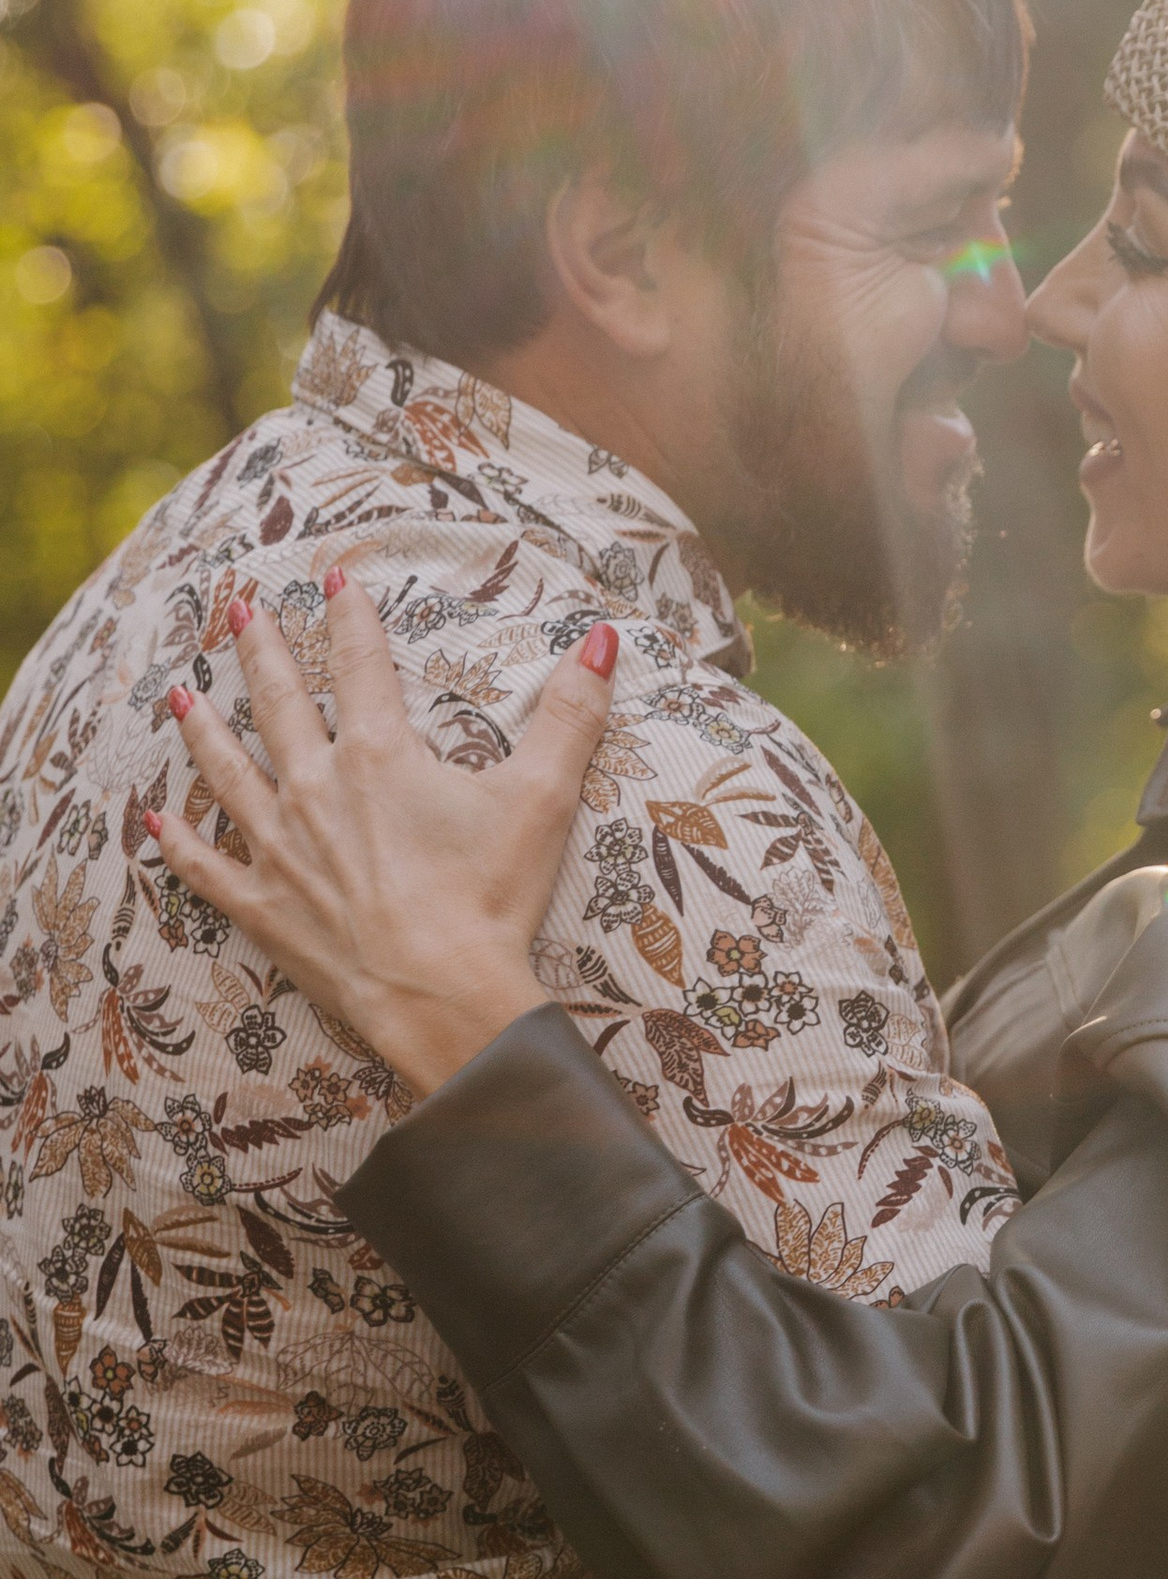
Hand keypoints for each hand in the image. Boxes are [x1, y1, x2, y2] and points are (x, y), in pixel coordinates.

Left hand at [151, 571, 619, 1096]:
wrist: (443, 996)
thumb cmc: (492, 899)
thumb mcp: (542, 799)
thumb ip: (571, 715)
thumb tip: (604, 640)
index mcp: (379, 756)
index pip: (360, 666)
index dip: (350, 619)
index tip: (334, 582)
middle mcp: (315, 789)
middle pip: (278, 705)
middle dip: (259, 652)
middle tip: (238, 611)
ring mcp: (280, 848)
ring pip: (227, 773)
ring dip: (202, 729)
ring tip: (180, 694)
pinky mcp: (264, 906)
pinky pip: (206, 868)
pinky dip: (177, 844)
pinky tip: (153, 820)